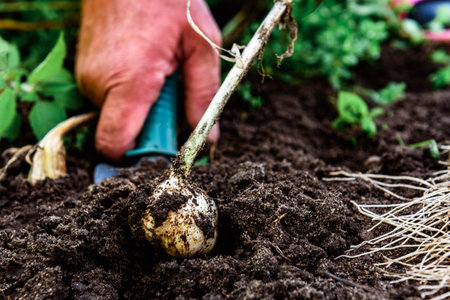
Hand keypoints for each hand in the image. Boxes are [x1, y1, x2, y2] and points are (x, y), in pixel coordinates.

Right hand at [76, 0, 220, 160]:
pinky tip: (144, 67)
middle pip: (121, 134)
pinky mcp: (84, 70)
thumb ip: (204, 96)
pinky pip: (108, 99)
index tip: (164, 147)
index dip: (138, 157)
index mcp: (130, 82)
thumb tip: (208, 138)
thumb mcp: (201, 46)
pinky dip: (128, 94)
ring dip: (141, 107)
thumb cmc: (169, 1)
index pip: (115, 146)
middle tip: (171, 96)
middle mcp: (100, 83)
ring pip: (116, 116)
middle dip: (150, 128)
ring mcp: (87, 76)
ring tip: (158, 73)